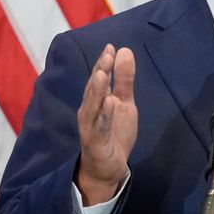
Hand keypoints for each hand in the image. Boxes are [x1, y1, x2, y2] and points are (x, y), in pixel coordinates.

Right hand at [75, 44, 137, 205]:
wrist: (108, 167)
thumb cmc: (113, 133)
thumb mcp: (124, 103)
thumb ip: (124, 79)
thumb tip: (124, 51)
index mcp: (96, 101)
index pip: (98, 78)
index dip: (103, 63)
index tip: (111, 46)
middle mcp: (89, 112)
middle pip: (94, 89)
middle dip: (100, 71)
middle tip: (107, 54)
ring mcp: (91, 127)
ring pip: (93, 106)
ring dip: (97, 90)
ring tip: (103, 74)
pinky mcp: (96, 142)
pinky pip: (100, 127)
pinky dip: (104, 115)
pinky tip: (110, 103)